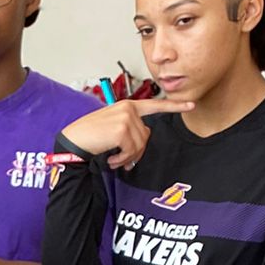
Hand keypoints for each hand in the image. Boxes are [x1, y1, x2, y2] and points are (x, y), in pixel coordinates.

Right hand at [59, 97, 194, 170]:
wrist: (73, 141)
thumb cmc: (90, 137)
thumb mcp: (112, 128)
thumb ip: (130, 130)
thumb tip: (141, 145)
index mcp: (128, 106)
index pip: (155, 105)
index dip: (174, 106)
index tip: (191, 104)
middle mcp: (129, 108)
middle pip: (146, 135)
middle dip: (135, 151)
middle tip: (120, 158)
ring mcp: (126, 118)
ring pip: (139, 145)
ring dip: (127, 157)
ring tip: (113, 158)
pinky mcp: (122, 129)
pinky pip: (131, 150)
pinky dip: (122, 159)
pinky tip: (111, 158)